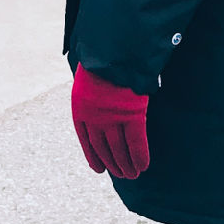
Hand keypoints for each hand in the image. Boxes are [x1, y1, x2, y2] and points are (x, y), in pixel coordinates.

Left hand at [71, 63, 149, 178]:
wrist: (114, 48)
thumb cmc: (103, 58)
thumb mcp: (89, 76)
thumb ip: (93, 94)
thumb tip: (101, 105)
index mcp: (80, 107)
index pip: (86, 139)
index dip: (93, 156)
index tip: (99, 169)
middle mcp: (94, 117)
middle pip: (103, 147)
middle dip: (113, 163)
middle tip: (122, 175)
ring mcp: (112, 117)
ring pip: (119, 149)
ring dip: (126, 165)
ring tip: (133, 175)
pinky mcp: (131, 114)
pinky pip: (136, 142)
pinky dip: (140, 156)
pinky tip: (143, 166)